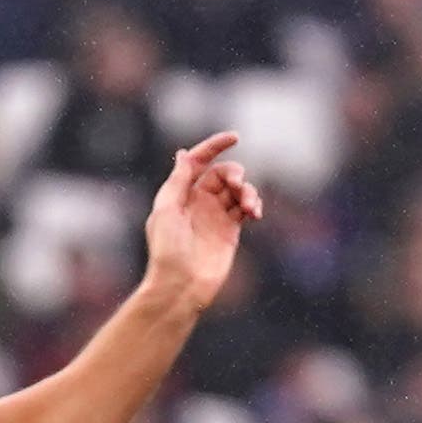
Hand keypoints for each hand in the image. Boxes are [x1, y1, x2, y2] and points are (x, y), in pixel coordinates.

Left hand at [142, 132, 261, 311]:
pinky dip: (254, 205)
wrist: (180, 285)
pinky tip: (255, 213)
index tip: (235, 137)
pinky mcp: (230, 232)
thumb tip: (184, 154)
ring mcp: (215, 217)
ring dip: (248, 191)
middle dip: (234, 173)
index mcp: (180, 193)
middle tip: (236, 184)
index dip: (214, 146)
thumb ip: (178, 180)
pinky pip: (246, 209)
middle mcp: (198, 202)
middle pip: (223, 174)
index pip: (199, 162)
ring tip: (249, 206)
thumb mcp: (166, 208)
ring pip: (238, 191)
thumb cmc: (167, 249)